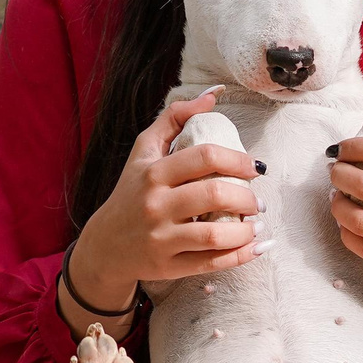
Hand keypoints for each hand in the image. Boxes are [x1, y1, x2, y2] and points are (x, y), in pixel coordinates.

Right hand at [62, 88, 263, 335]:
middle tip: (257, 200)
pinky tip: (255, 247)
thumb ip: (175, 118)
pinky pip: (212, 263)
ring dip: (247, 230)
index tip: (255, 168)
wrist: (105, 244)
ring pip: (215, 235)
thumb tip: (212, 96)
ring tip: (256, 223)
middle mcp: (156, 204)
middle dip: (248, 197)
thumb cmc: (131, 191)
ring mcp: (161, 238)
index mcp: (154, 172)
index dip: (239, 160)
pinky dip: (240, 256)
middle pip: (215, 194)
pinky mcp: (168, 266)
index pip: (205, 156)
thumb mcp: (144, 150)